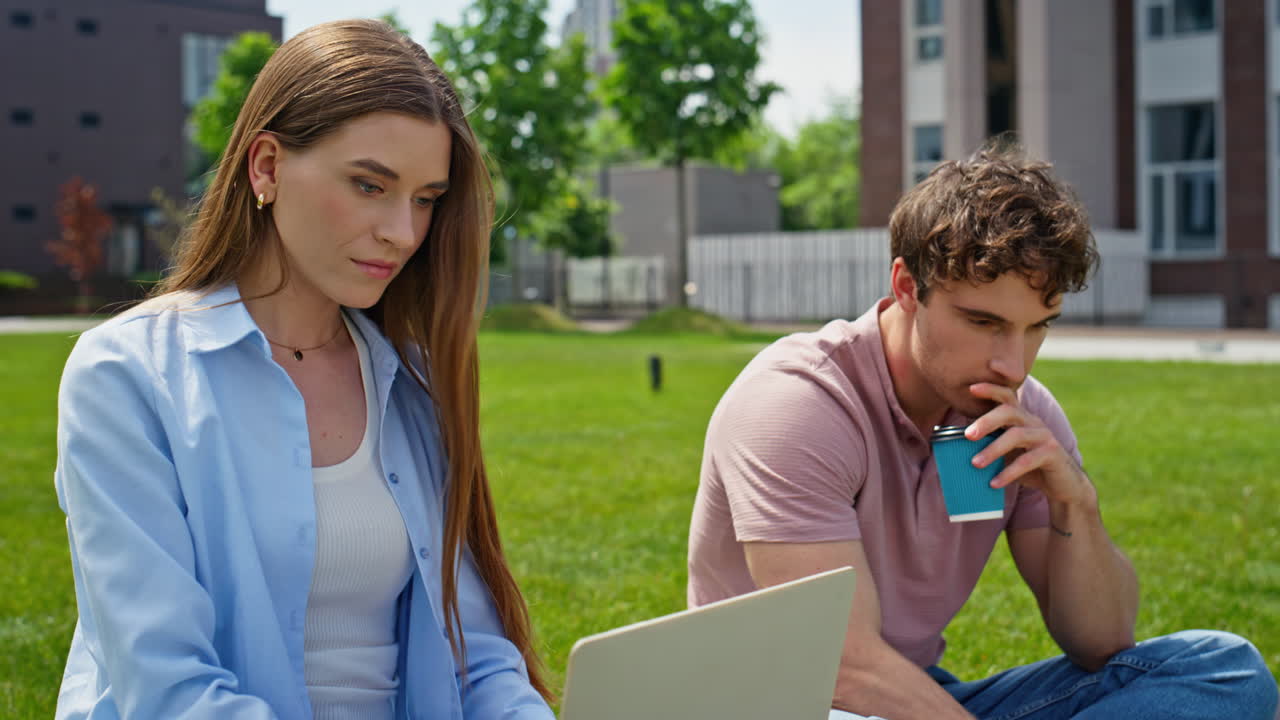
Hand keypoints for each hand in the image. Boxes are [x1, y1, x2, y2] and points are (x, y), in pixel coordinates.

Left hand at [964, 383, 1091, 506]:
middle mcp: (1033, 422)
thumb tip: (952, 446)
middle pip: (1009, 411)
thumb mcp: (1007, 452)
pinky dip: (1009, 472)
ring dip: (993, 450)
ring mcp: (1044, 436)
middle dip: (986, 421)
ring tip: (975, 464)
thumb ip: (988, 444)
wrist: (1064, 484)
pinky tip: (994, 483)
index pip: (1006, 396)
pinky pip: (1028, 461)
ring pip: (1017, 435)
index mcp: (1021, 417)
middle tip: (967, 435)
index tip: (971, 388)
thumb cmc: (1029, 465)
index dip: (990, 389)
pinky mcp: (1052, 454)